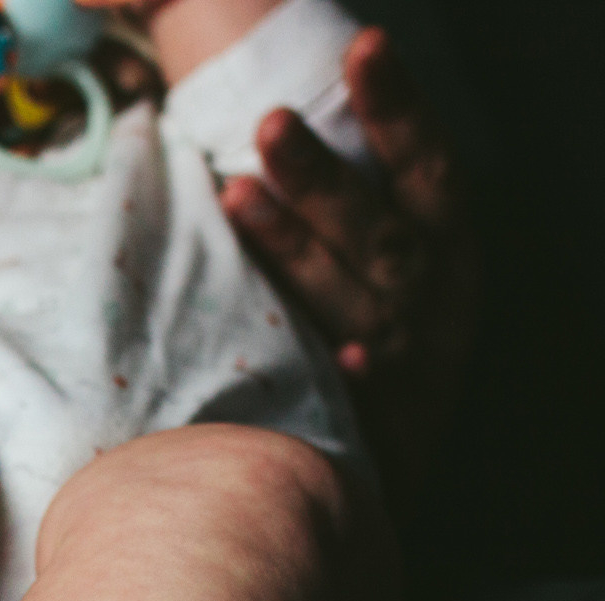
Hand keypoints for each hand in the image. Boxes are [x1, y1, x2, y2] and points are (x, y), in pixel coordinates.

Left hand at [220, 28, 479, 503]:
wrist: (381, 474)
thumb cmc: (360, 345)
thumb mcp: (374, 271)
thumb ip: (340, 211)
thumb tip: (269, 126)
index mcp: (445, 251)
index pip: (425, 165)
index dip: (398, 106)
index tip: (364, 45)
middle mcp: (435, 303)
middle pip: (378, 229)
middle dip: (324, 176)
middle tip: (269, 122)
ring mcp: (410, 367)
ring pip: (355, 301)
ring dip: (296, 249)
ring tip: (236, 196)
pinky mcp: (383, 432)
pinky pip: (365, 403)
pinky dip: (358, 376)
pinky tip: (343, 358)